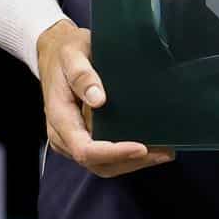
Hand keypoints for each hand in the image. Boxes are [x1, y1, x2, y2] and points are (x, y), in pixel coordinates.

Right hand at [36, 20, 173, 177]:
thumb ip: (81, 75)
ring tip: (163, 152)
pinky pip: (105, 158)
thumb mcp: (71, 54)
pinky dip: (128, 157)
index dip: (113, 153)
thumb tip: (98, 99)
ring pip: (103, 166)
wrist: (54, 54)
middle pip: (97, 164)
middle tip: (163, 152)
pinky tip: (151, 147)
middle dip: (130, 162)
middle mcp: (63, 135)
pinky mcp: (84, 138)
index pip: (84, 149)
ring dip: (133, 163)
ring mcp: (73, 139)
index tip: (141, 147)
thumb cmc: (64, 53)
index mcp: (59, 116)